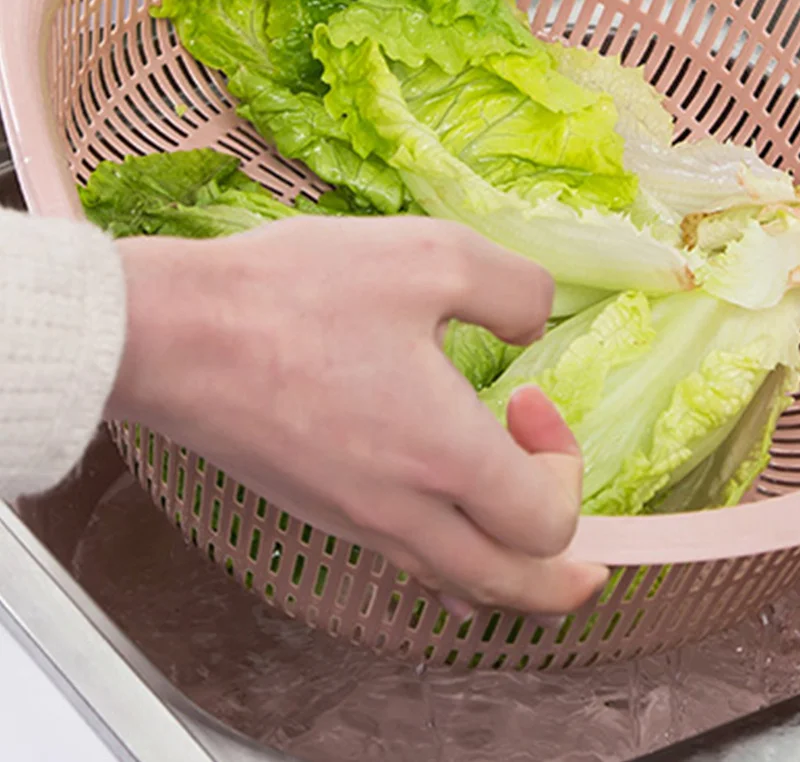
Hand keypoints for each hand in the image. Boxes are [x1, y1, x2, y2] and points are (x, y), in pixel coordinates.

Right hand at [107, 216, 607, 614]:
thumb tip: (531, 323)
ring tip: (519, 520)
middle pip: (514, 590)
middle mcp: (405, 511)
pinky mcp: (321, 510)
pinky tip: (444, 509)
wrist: (174, 336)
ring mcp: (357, 521)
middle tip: (579, 532)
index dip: (566, 464)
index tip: (526, 399)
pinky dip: (451, 556)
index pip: (546, 519)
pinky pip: (406, 564)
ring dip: (510, 564)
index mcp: (445, 458)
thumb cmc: (297, 296)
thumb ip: (514, 289)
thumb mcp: (432, 256)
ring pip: (459, 587)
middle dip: (564, 570)